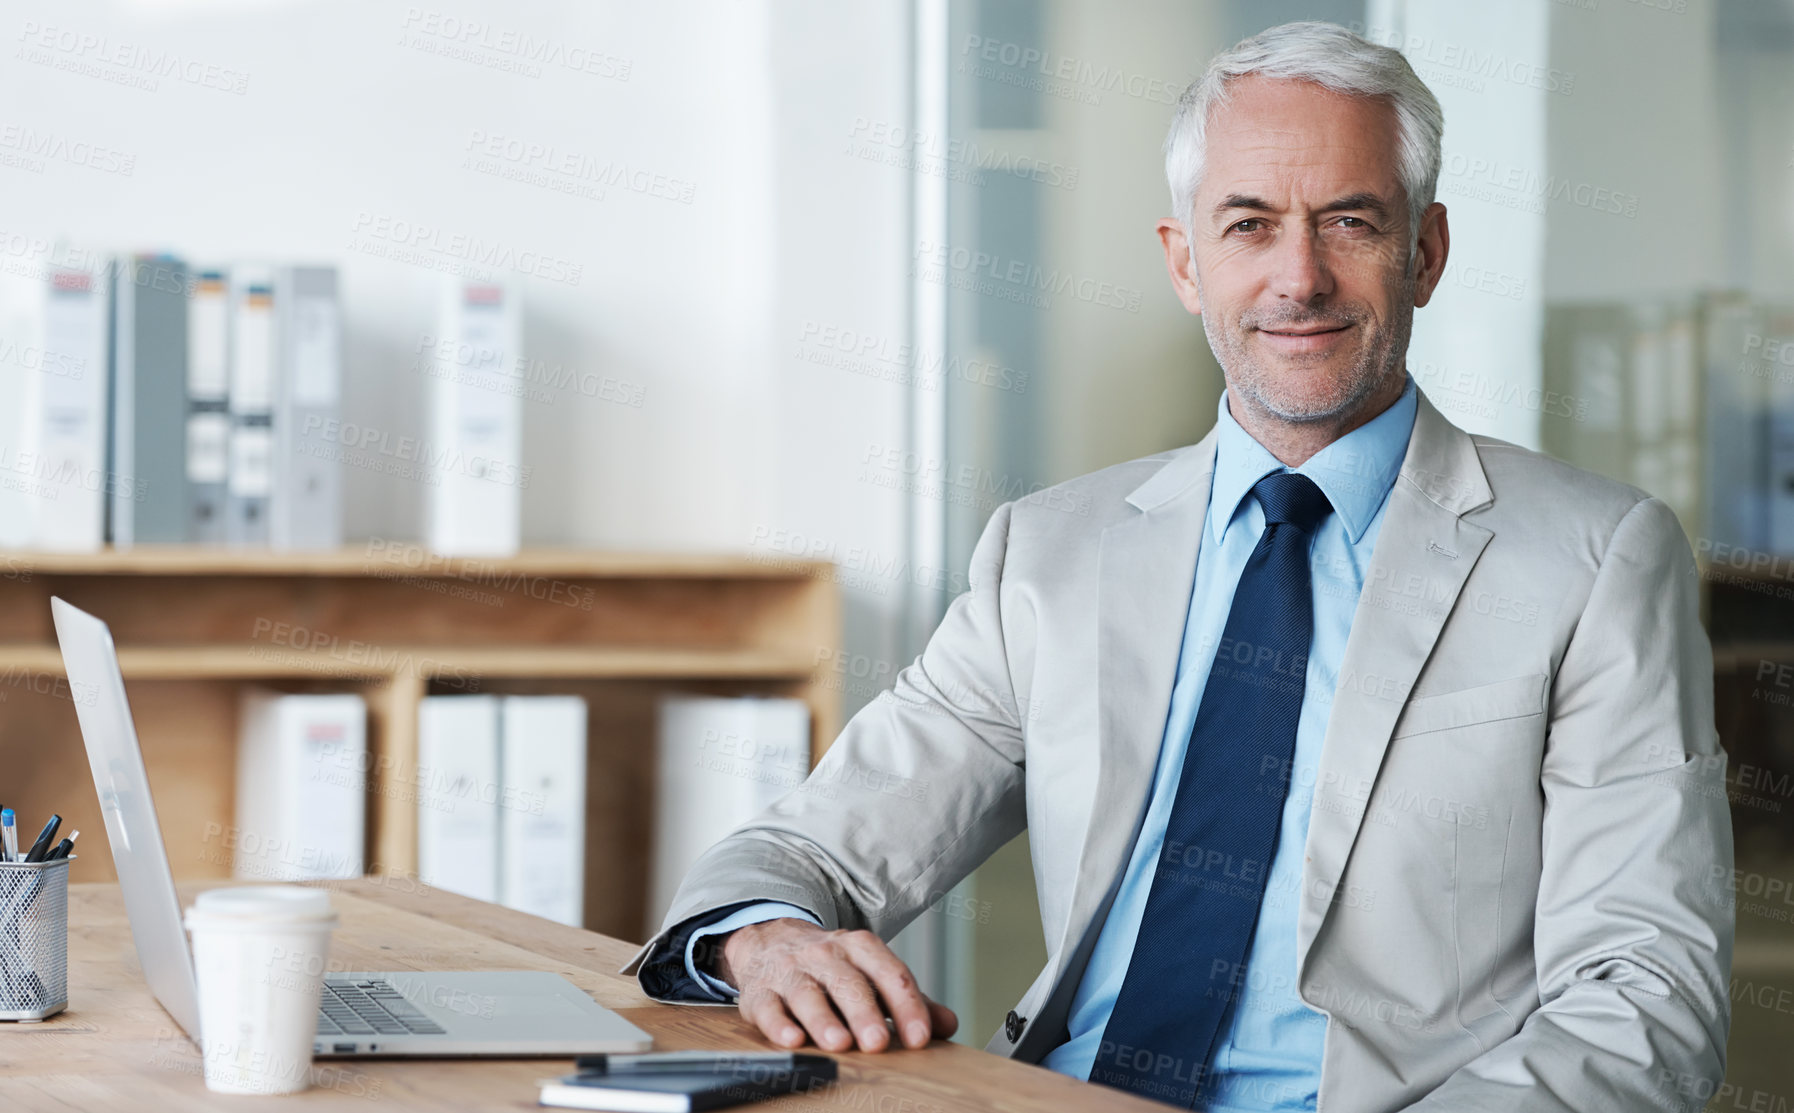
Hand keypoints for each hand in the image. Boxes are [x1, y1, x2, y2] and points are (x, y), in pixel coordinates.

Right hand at [716, 918, 958, 1052]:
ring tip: (839, 1043)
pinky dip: (778, 1024)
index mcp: (860, 948)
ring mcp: (790, 971)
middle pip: (849, 983)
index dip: (907, 1006)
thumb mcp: (870, 973)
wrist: (770, 941)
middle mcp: (825, 954)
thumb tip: (948, 1025)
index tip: (921, 1037)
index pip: (890, 974)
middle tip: (878, 1043)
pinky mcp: (759, 992)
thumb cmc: (831, 967)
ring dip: (823, 1019)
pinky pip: (767, 1007)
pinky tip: (792, 1040)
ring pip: (807, 994)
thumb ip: (906, 1000)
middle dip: (864, 1013)